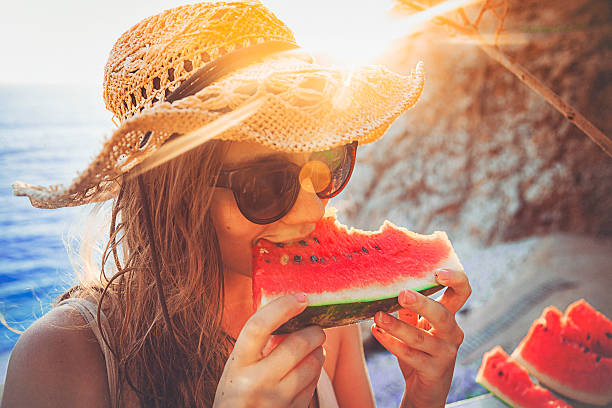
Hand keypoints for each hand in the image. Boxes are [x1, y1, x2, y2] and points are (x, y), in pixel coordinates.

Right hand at [213, 294, 325, 407]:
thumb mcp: (238, 366)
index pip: (259, 326)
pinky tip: (307, 370)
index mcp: (238, 363)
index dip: (282, 307)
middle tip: (316, 328)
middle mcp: (255, 382)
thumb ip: (257, 344)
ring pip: (312, 365)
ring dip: (318, 351)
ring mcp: (276, 400)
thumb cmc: (237, 390)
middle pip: (297, 345)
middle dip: (314, 332)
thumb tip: (292, 314)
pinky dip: (315, 372)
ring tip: (313, 348)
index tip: (301, 298)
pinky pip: (314, 385)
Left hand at [371, 269, 470, 407]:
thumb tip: (393, 287)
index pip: (462, 292)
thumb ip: (408, 310)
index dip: (455, 280)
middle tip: (402, 294)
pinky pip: (410, 355)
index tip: (438, 272)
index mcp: (449, 316)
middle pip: (443, 315)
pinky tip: (377, 332)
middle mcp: (452, 333)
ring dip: (397, 326)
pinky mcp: (434, 371)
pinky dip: (390, 343)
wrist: (425, 389)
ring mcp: (445, 353)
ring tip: (378, 316)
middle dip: (423, 304)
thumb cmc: (419, 351)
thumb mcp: (415, 327)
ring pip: (420, 338)